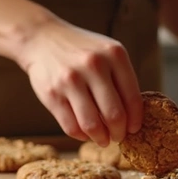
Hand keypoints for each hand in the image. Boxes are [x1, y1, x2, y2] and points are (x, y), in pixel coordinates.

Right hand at [19, 18, 142, 145]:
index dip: (135, 120)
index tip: (134, 129)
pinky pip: (72, 127)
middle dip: (119, 132)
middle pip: (114, 115)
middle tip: (118, 136)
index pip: (133, 98)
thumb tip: (133, 117)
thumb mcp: (107, 53)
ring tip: (103, 139)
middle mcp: (93, 65)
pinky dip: (82, 136)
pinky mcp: (52, 94)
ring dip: (101, 138)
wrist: (42, 38)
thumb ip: (121, 79)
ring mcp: (70, 80)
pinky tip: (86, 133)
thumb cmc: (81, 51)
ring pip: (92, 125)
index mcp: (114, 55)